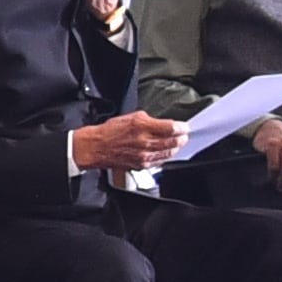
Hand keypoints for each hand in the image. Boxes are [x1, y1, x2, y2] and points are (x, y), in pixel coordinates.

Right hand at [72, 110, 187, 177]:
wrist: (97, 147)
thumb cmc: (110, 131)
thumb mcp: (130, 117)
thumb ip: (149, 120)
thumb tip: (162, 124)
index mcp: (142, 126)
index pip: (170, 128)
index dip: (181, 127)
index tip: (185, 127)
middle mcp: (144, 142)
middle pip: (172, 142)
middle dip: (181, 138)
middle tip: (184, 136)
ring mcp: (144, 155)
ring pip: (168, 153)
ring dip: (175, 148)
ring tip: (178, 144)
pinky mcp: (141, 165)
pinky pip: (159, 161)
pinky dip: (165, 157)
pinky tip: (166, 153)